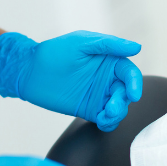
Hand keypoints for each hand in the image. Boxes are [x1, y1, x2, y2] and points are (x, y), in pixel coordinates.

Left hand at [0, 31, 142, 130]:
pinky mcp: (90, 109)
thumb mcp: (82, 43)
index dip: (134, 82)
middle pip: (126, 92)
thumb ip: (109, 45)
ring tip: (105, 115)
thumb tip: (137, 47)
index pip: (128, 72)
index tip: (133, 93)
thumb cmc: (55, 51)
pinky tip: (102, 121)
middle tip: (113, 107)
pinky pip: (106, 118)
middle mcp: (107, 78)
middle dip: (124, 101)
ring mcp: (99, 95)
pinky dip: (109, 122)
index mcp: (109, 59)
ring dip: (118, 113)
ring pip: (119, 107)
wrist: (29, 72)